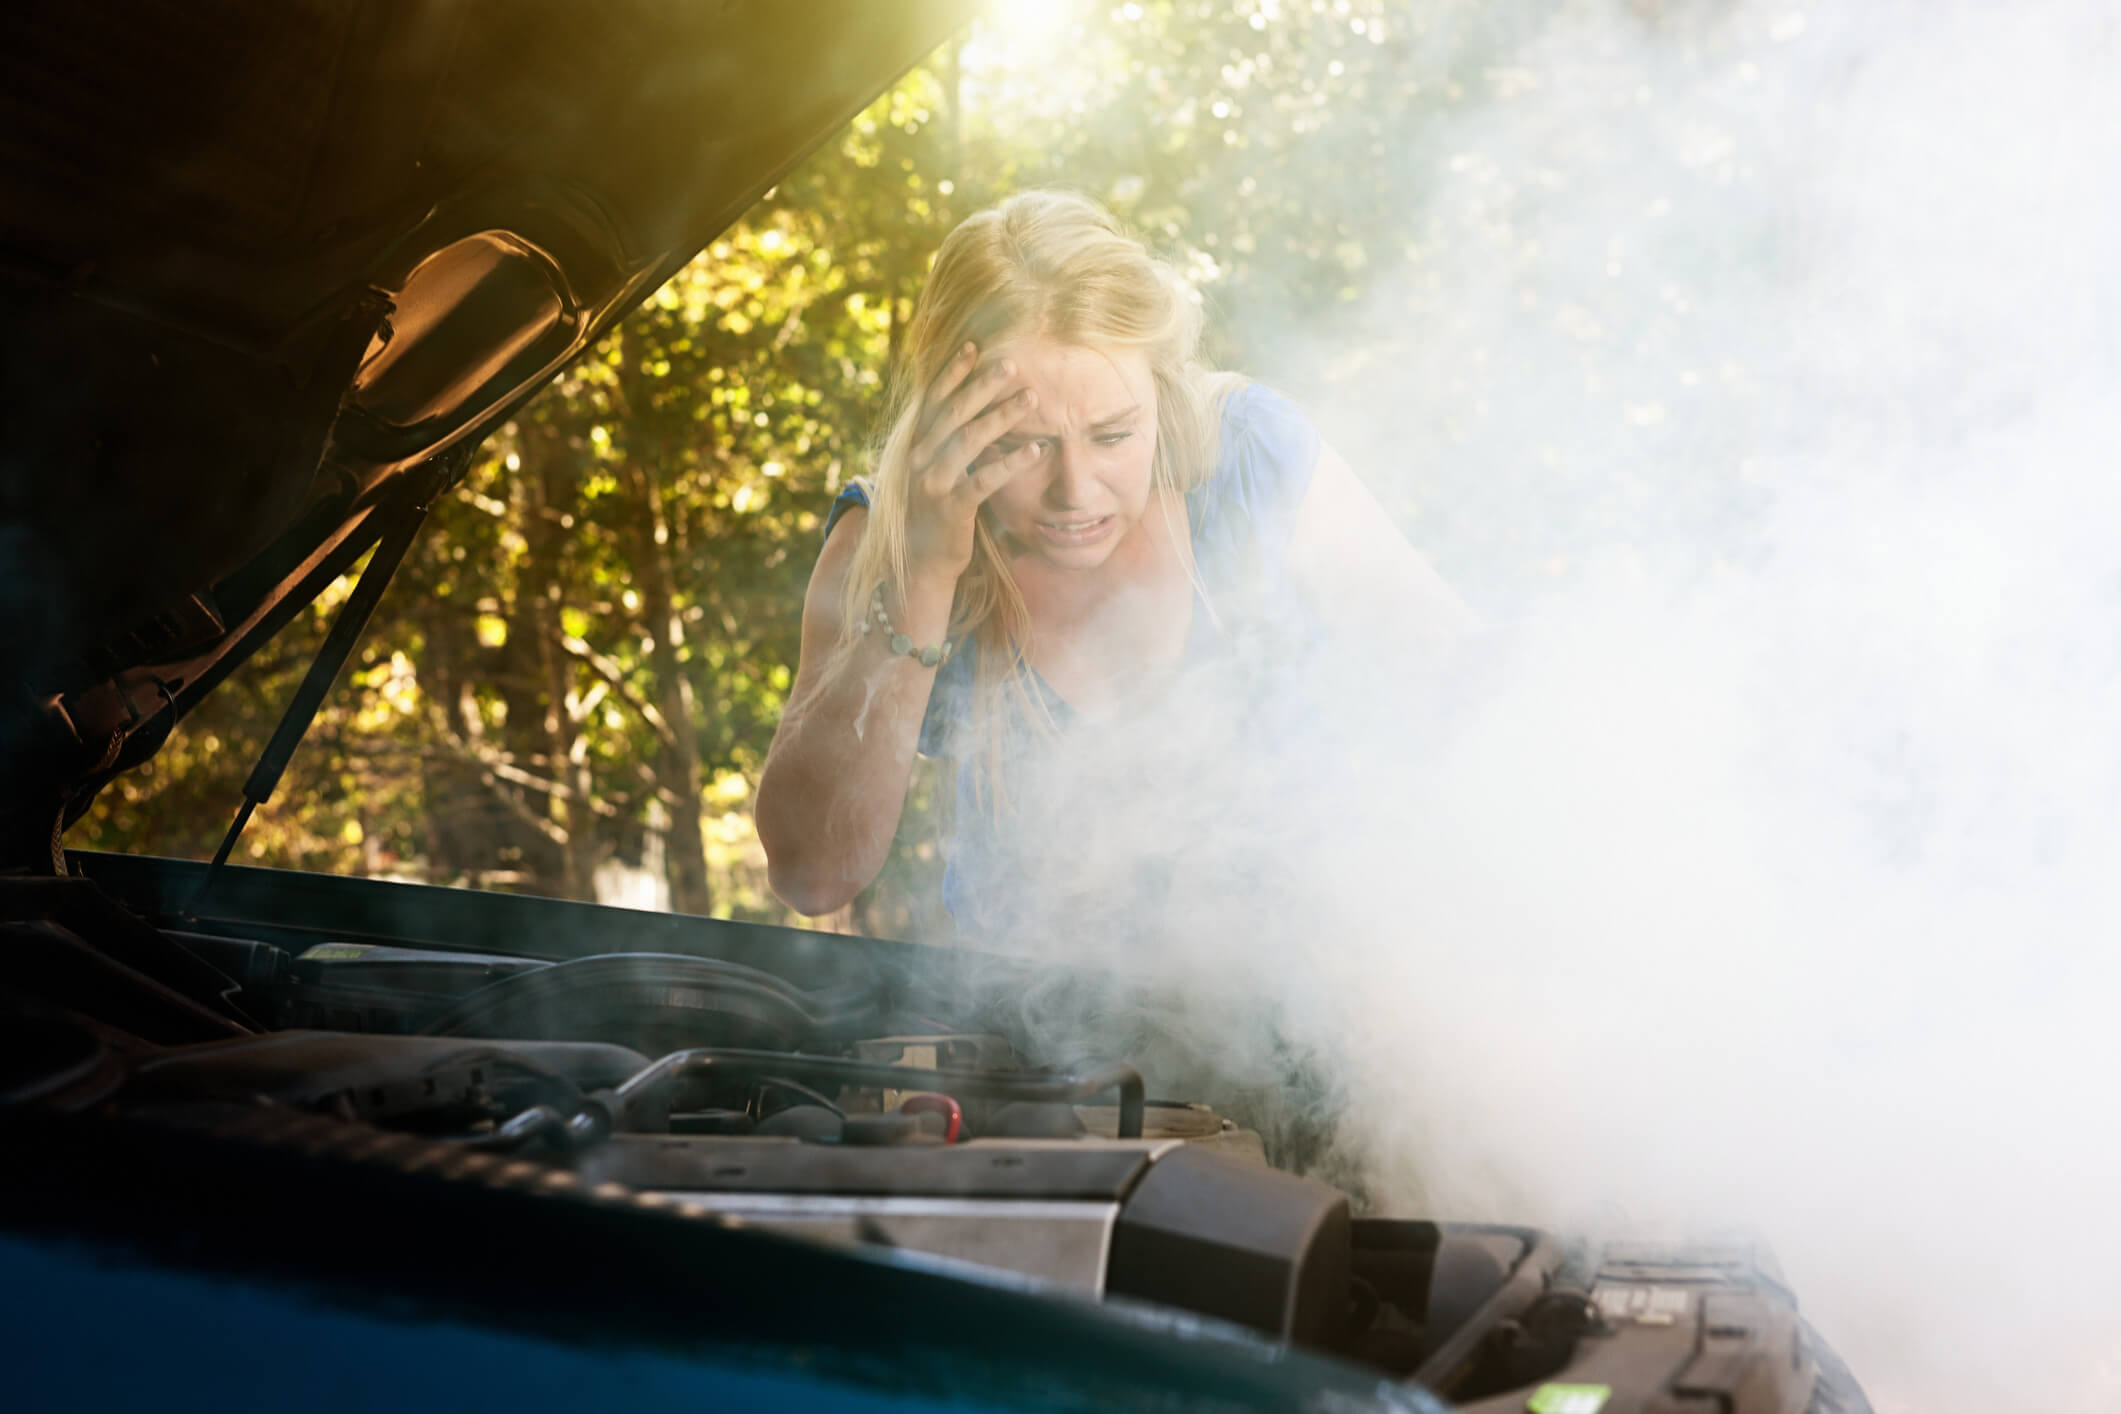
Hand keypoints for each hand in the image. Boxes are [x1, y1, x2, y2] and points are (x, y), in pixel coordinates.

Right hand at [903, 342, 1041, 580]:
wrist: (920, 561)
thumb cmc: (935, 509)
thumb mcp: (934, 469)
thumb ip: (945, 440)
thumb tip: (970, 405)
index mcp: (915, 445)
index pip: (933, 400)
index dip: (952, 372)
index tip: (975, 346)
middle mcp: (919, 459)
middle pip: (953, 413)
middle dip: (983, 386)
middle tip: (1012, 363)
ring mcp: (933, 484)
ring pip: (969, 441)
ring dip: (1002, 416)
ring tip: (1031, 398)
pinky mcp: (952, 508)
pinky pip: (984, 480)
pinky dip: (1011, 462)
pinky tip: (1035, 448)